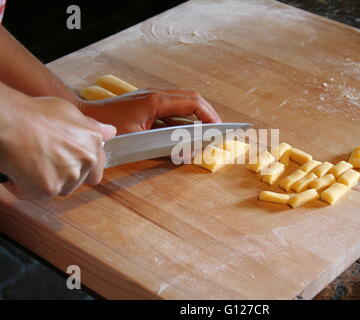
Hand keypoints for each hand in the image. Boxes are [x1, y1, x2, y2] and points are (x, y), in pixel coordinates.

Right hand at [0, 95, 115, 199]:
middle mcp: (87, 159)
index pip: (96, 171)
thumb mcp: (68, 112)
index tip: (65, 165)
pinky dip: (22, 187)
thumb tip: (111, 132)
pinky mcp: (50, 187)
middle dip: (60, 175)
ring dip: (44, 181)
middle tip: (41, 158)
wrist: (9, 122)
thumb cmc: (33, 114)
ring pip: (58, 190)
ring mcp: (70, 175)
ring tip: (29, 161)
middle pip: (75, 181)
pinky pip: (34, 195)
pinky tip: (17, 170)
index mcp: (94, 141)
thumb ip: (90, 126)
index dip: (79, 170)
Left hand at [79, 88, 221, 134]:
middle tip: (217, 130)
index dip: (209, 115)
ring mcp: (152, 97)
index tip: (218, 129)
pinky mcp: (148, 103)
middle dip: (208, 113)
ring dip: (197, 114)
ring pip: (184, 101)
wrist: (87, 118)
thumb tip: (187, 151)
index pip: (192, 102)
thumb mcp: (139, 140)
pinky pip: (173, 106)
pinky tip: (187, 129)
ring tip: (206, 130)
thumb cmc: (109, 130)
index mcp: (156, 101)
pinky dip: (185, 116)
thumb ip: (165, 146)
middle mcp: (156, 94)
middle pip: (192, 98)